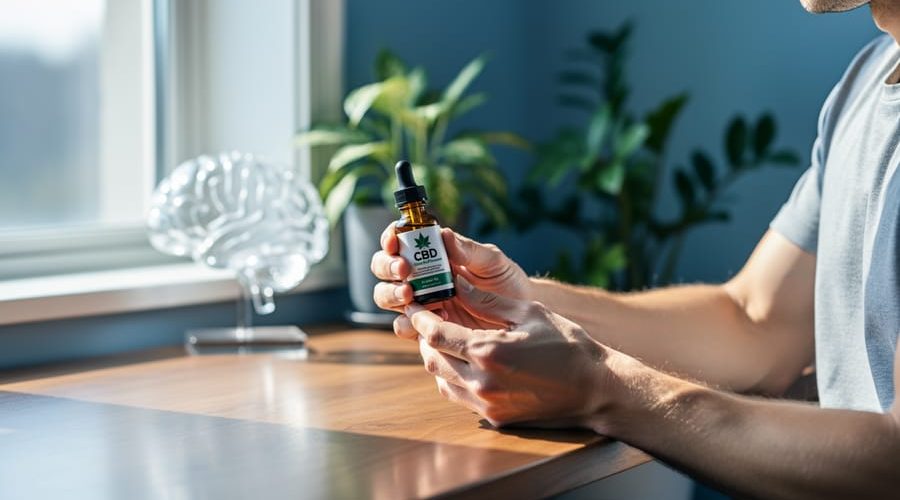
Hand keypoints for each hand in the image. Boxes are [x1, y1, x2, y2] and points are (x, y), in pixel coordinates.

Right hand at [371, 225, 530, 332]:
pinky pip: (404, 326)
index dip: (390, 238)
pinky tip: (431, 318)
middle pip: (384, 269)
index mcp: (432, 254)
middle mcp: (420, 277)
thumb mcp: (491, 261)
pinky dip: (408, 323)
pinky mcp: (426, 328)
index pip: (399, 241)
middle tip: (404, 270)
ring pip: (386, 297)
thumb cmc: (505, 280)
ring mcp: (421, 303)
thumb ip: (468, 250)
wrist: (520, 313)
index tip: (394, 240)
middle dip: (387, 267)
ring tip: (411, 294)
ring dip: (391, 294)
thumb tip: (445, 234)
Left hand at [405, 276, 620, 427]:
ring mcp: (488, 404)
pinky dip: (454, 379)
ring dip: (439, 359)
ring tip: (448, 341)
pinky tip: (466, 363)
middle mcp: (482, 382)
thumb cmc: (567, 345)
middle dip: (425, 339)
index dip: (420, 318)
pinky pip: (460, 397)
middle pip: (432, 359)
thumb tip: (457, 283)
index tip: (416, 306)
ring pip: (442, 381)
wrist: (596, 389)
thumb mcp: (528, 313)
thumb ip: (487, 301)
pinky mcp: (495, 418)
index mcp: (488, 352)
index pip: (435, 334)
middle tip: (430, 321)